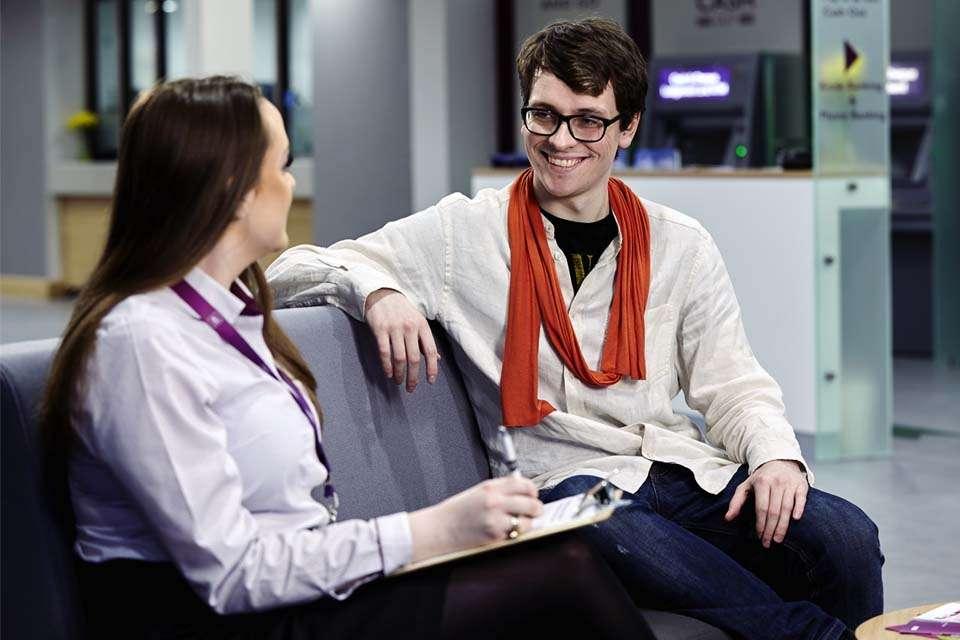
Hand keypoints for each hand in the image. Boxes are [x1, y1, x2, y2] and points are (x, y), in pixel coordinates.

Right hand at [364, 288, 438, 391]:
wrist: (381, 293)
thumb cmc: (402, 310)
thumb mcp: (418, 321)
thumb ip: (425, 340)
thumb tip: (436, 358)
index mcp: (422, 326)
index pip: (430, 351)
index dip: (431, 368)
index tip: (430, 381)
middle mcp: (409, 327)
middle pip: (414, 358)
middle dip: (413, 376)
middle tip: (411, 388)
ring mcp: (394, 328)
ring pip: (399, 358)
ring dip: (399, 374)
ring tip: (399, 381)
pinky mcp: (380, 329)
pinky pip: (384, 352)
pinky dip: (387, 366)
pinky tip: (388, 373)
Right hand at [408, 477, 542, 561]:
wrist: (440, 529)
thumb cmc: (456, 513)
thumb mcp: (477, 493)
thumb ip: (499, 491)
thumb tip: (521, 493)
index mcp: (490, 487)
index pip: (523, 484)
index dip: (532, 490)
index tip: (533, 495)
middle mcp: (495, 501)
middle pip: (531, 502)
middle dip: (537, 508)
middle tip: (536, 511)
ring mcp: (496, 519)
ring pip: (528, 521)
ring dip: (529, 523)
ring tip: (523, 524)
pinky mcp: (495, 536)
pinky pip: (517, 534)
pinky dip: (517, 534)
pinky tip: (510, 532)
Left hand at [724, 460, 808, 547]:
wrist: (780, 460)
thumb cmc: (762, 477)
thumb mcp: (746, 486)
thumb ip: (736, 501)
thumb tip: (727, 518)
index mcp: (761, 482)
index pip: (761, 508)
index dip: (760, 524)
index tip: (759, 536)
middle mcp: (776, 482)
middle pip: (774, 511)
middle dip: (770, 529)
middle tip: (768, 543)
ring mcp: (790, 484)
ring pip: (787, 508)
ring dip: (783, 526)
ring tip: (778, 539)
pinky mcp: (801, 485)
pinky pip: (801, 499)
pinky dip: (799, 509)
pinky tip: (795, 520)